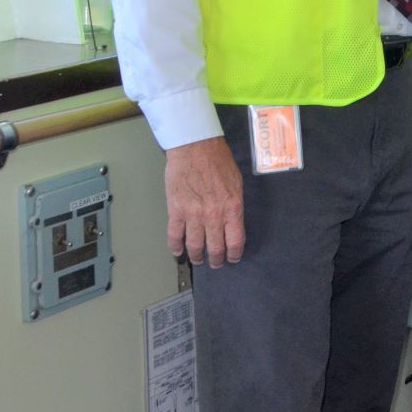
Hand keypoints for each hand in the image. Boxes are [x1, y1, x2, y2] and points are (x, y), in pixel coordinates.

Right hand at [164, 137, 245, 266]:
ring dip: (196, 256)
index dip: (234, 254)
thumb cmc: (218, 160)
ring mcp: (193, 215)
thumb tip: (232, 220)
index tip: (233, 258)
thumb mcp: (236, 183)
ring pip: (194, 245)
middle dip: (216, 260)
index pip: (235, 241)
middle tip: (215, 263)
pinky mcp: (176, 210)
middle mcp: (214, 215)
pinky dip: (175, 247)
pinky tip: (177, 252)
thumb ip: (234, 204)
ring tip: (197, 260)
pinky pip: (174, 235)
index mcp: (232, 208)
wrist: (196, 148)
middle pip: (215, 247)